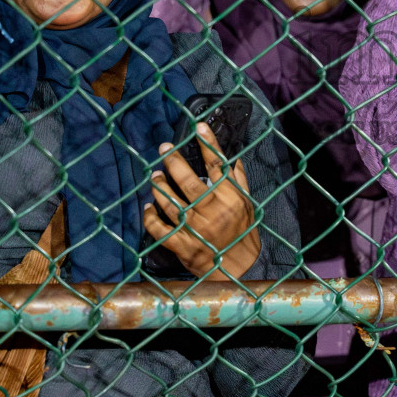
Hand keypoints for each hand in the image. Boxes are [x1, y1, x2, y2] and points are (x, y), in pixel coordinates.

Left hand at [143, 123, 260, 279]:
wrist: (238, 269)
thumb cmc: (244, 234)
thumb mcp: (248, 205)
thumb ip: (240, 181)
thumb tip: (234, 158)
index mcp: (229, 198)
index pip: (218, 165)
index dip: (208, 144)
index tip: (198, 126)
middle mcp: (212, 210)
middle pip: (189, 181)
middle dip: (174, 162)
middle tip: (164, 148)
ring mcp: (195, 228)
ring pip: (171, 202)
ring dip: (160, 187)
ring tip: (154, 176)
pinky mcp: (182, 244)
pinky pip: (160, 229)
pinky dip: (150, 217)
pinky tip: (148, 206)